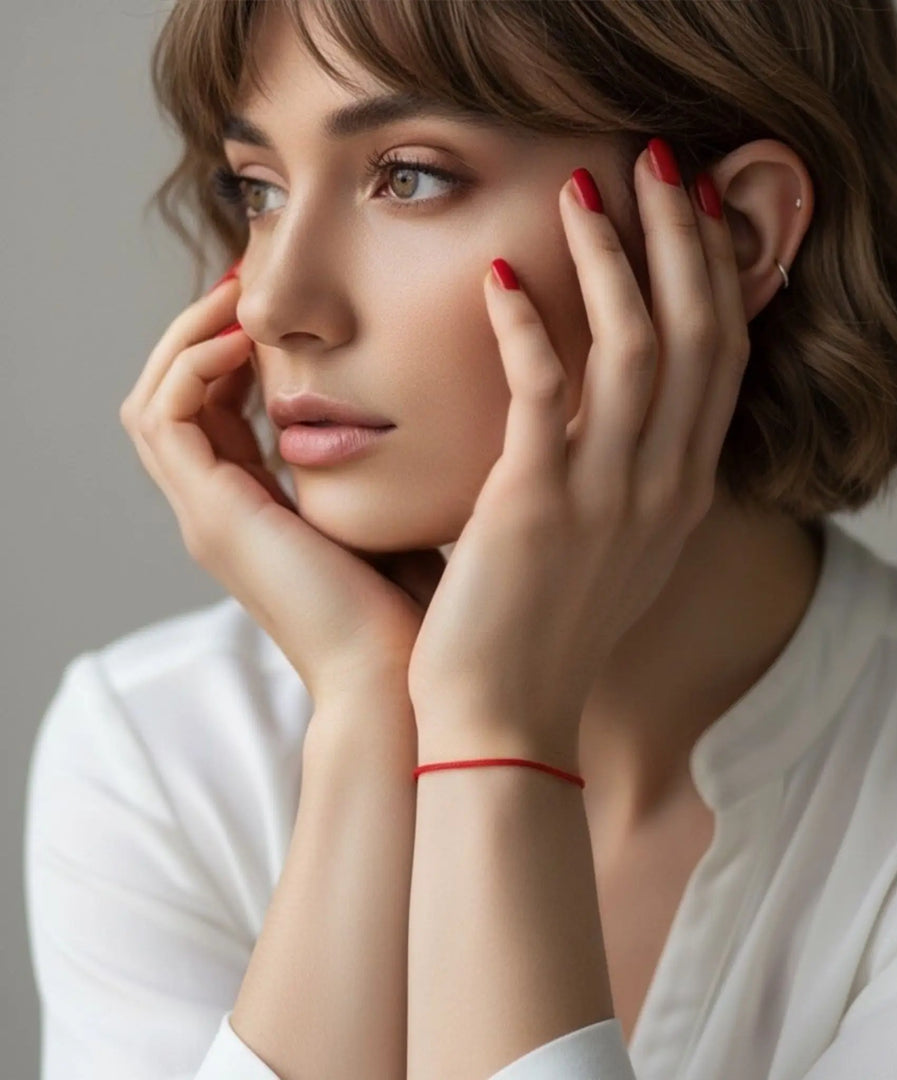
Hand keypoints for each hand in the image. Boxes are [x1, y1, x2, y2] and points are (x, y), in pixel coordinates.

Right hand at [118, 262, 446, 738]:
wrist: (406, 680)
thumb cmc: (422, 606)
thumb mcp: (399, 512)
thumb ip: (387, 463)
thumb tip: (417, 404)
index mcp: (264, 511)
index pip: (223, 411)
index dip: (241, 349)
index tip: (282, 302)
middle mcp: (224, 512)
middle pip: (178, 399)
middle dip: (206, 331)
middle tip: (246, 277)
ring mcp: (208, 516)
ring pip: (157, 401)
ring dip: (191, 339)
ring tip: (240, 295)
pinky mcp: (210, 516)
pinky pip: (166, 417)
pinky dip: (196, 367)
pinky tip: (248, 339)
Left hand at [407, 140, 748, 759]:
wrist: (506, 721)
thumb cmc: (548, 634)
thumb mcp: (615, 549)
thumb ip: (628, 477)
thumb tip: (610, 413)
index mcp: (680, 492)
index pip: (722, 359)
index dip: (716, 275)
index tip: (695, 211)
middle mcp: (660, 486)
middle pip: (696, 333)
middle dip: (683, 238)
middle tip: (657, 162)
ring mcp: (605, 495)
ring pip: (635, 347)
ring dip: (612, 260)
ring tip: (583, 193)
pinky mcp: (534, 504)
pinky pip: (542, 389)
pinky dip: (525, 326)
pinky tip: (500, 280)